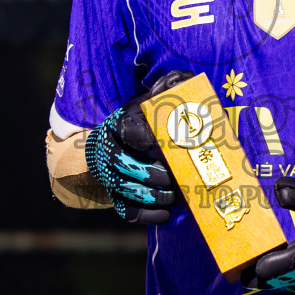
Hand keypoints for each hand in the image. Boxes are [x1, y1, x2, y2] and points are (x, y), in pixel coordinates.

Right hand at [84, 70, 192, 223]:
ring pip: (127, 191)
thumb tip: (185, 78)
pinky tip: (166, 214)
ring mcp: (109, 176)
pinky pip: (127, 212)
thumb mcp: (149, 103)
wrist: (111, 146)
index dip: (145, 137)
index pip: (129, 131)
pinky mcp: (115, 197)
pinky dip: (147, 215)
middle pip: (127, 166)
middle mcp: (109, 151)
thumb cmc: (141, 123)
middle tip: (177, 176)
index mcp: (118, 125)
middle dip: (156, 175)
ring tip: (176, 195)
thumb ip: (167, 90)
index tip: (160, 141)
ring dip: (155, 196)